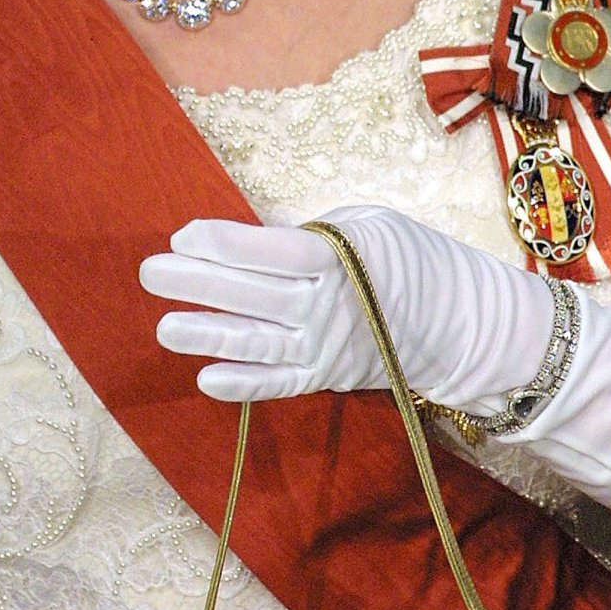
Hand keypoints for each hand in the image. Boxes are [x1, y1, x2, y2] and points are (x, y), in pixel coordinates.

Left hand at [139, 203, 554, 411]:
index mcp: (342, 258)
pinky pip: (280, 384)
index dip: (226, 243)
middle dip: (199, 283)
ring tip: (165, 327)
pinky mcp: (325, 377)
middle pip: (256, 296)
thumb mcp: (366, 225)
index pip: (274, 252)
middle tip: (151, 271)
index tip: (185, 234)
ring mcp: (327, 348)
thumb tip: (250, 235)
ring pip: (259, 343)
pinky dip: (244, 384)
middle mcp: (331, 306)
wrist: (459, 320)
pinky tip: (207, 377)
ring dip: (208, 335)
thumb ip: (309, 233)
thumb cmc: (405, 258)